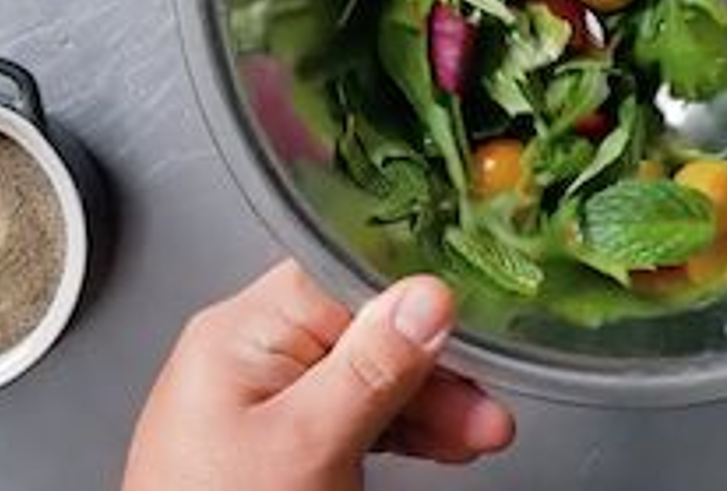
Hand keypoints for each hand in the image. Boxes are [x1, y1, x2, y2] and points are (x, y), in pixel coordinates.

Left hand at [123, 261, 514, 490]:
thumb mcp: (307, 443)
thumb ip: (371, 367)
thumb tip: (426, 296)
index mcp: (242, 332)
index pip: (346, 282)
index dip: (416, 306)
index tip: (468, 334)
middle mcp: (250, 356)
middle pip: (365, 335)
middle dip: (434, 370)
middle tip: (485, 406)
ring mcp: (265, 402)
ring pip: (369, 380)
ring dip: (431, 405)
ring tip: (479, 433)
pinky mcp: (280, 443)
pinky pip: (355, 417)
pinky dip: (402, 431)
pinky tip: (440, 444)